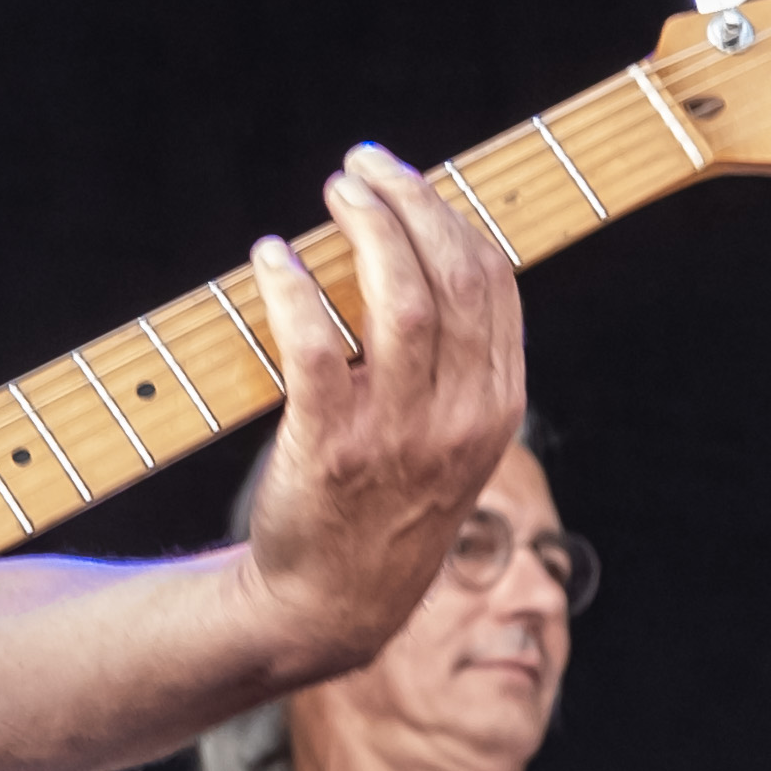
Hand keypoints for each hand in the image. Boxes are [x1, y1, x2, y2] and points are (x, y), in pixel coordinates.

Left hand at [233, 147, 524, 674]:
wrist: (332, 603)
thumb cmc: (383, 505)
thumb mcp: (448, 437)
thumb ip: (451, 360)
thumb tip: (418, 248)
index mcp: (496, 405)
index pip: (493, 283)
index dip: (450, 215)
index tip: (406, 180)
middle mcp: (460, 417)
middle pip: (452, 276)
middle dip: (411, 202)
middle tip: (361, 166)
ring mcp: (399, 436)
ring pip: (398, 299)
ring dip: (365, 228)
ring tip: (334, 192)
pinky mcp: (332, 450)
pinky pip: (315, 346)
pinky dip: (293, 289)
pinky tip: (273, 257)